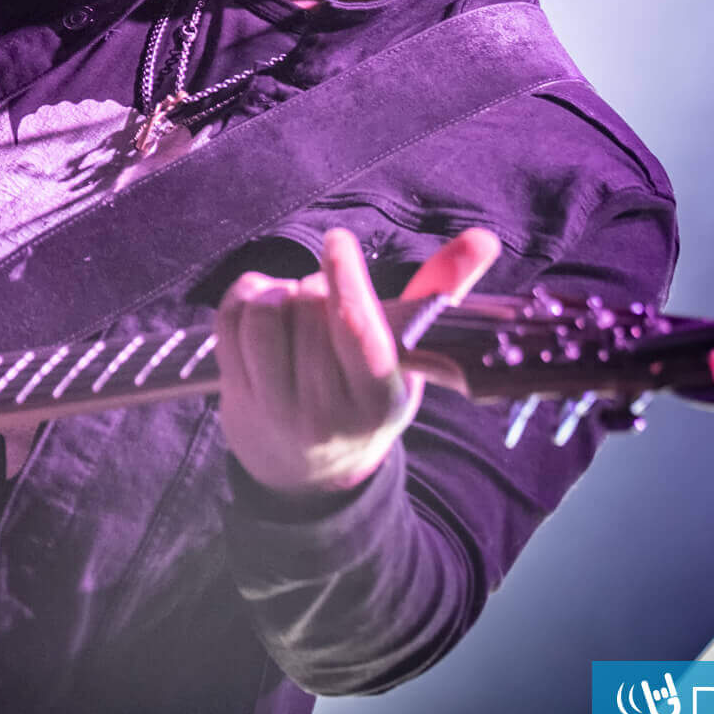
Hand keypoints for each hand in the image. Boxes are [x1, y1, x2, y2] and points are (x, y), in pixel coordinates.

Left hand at [216, 225, 499, 497]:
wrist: (310, 474)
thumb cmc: (368, 399)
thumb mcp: (412, 362)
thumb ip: (439, 295)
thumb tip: (484, 239)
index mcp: (378, 402)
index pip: (355, 330)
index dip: (345, 277)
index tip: (339, 241)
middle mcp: (324, 412)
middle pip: (309, 310)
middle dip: (318, 290)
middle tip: (327, 304)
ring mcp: (274, 408)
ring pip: (265, 314)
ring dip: (279, 293)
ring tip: (297, 306)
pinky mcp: (235, 394)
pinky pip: (229, 321)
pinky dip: (245, 296)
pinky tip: (264, 305)